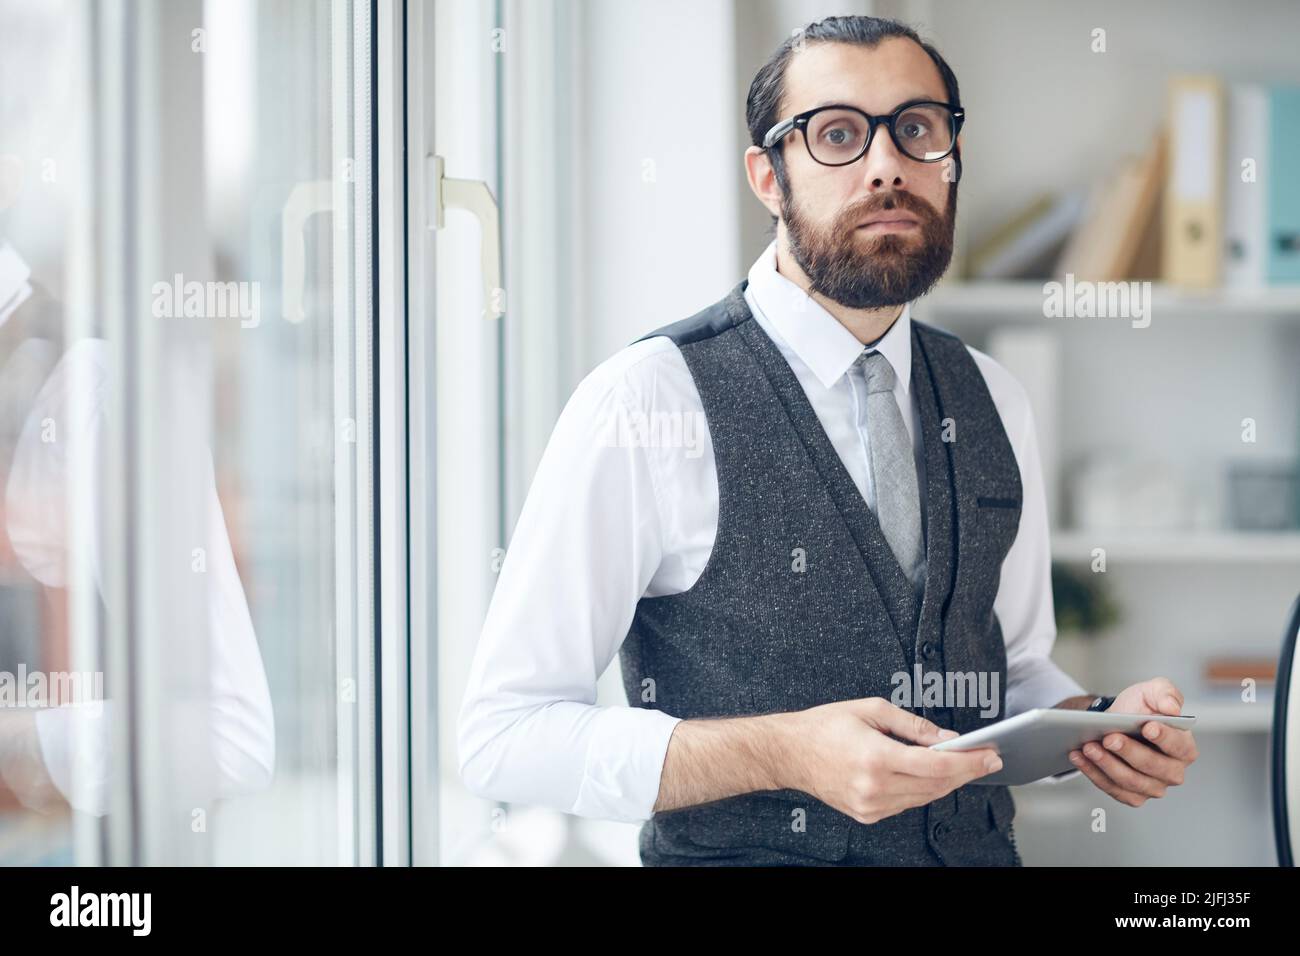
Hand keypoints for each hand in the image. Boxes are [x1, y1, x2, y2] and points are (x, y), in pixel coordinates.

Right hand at [781, 697, 1003, 824]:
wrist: (789, 753)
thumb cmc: (825, 726)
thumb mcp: (872, 710)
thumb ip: (913, 726)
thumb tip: (947, 740)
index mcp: (876, 757)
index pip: (936, 766)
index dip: (968, 762)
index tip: (990, 756)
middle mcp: (875, 787)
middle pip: (936, 786)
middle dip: (966, 772)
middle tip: (987, 759)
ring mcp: (870, 805)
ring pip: (924, 798)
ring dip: (947, 783)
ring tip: (963, 766)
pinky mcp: (867, 815)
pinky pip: (906, 804)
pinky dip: (922, 790)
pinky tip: (929, 776)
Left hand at [1068, 677, 1197, 805]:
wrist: (1114, 721)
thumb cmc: (1139, 708)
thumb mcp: (1153, 691)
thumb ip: (1166, 694)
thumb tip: (1173, 709)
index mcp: (1184, 747)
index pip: (1179, 746)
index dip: (1164, 737)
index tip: (1147, 727)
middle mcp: (1173, 772)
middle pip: (1153, 767)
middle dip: (1129, 752)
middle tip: (1108, 738)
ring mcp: (1153, 787)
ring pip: (1131, 782)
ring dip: (1107, 765)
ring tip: (1088, 747)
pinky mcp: (1132, 795)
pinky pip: (1113, 789)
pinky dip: (1094, 774)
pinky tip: (1079, 758)